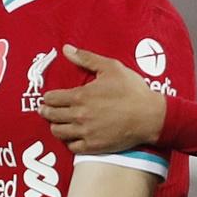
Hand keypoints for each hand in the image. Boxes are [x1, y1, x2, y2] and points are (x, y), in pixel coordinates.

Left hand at [39, 44, 166, 153]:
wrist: (151, 116)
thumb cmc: (132, 90)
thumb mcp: (111, 68)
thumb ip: (86, 58)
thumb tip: (66, 49)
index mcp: (81, 96)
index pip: (51, 99)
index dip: (48, 98)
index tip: (48, 98)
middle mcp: (79, 115)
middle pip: (51, 116)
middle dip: (46, 111)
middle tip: (46, 110)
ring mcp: (85, 132)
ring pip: (58, 132)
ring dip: (55, 126)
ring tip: (57, 122)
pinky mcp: (93, 146)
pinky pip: (72, 147)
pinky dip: (69, 142)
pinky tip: (72, 136)